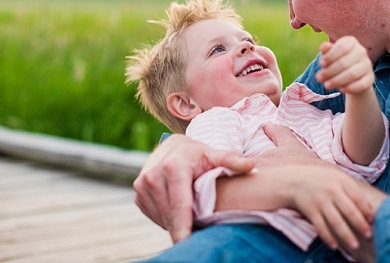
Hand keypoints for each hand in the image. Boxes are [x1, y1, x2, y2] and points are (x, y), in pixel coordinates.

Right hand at [133, 134, 254, 241]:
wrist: (171, 147)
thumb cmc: (198, 154)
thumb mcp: (214, 154)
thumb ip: (232, 161)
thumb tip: (251, 166)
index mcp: (173, 166)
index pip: (179, 203)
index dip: (183, 225)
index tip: (186, 242)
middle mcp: (152, 175)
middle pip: (170, 214)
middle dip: (183, 228)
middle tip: (199, 237)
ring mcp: (142, 184)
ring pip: (161, 217)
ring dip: (175, 225)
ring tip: (191, 224)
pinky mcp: (138, 193)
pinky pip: (153, 215)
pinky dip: (166, 220)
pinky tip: (178, 215)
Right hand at [275, 164, 377, 253]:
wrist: (294, 180)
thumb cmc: (321, 180)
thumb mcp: (338, 177)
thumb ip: (352, 189)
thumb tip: (370, 208)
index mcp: (341, 181)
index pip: (358, 198)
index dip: (367, 211)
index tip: (372, 221)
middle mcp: (331, 191)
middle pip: (350, 211)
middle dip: (360, 225)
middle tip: (368, 236)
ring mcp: (320, 201)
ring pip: (336, 221)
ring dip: (346, 235)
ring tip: (354, 246)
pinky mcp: (310, 210)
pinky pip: (321, 226)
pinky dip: (328, 237)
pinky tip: (335, 246)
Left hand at [316, 36, 374, 94]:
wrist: (352, 77)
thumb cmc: (336, 62)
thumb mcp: (329, 55)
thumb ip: (326, 51)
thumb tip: (323, 46)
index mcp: (351, 42)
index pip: (342, 47)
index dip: (330, 56)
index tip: (321, 64)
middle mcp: (361, 52)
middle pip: (344, 62)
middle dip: (329, 71)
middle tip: (319, 78)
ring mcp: (368, 65)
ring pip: (352, 74)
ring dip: (337, 81)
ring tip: (327, 85)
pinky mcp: (371, 78)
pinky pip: (361, 84)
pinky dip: (350, 88)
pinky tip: (341, 89)